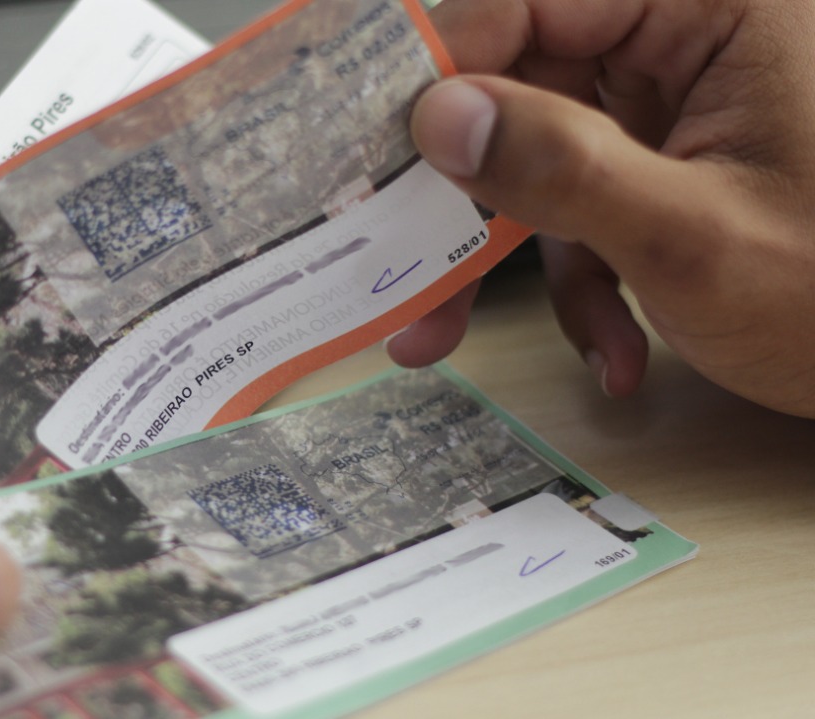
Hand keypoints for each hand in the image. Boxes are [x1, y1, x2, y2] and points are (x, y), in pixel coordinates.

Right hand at [391, 0, 814, 417]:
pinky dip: (575, 274)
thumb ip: (562, 168)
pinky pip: (578, 195)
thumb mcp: (695, 240)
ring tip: (456, 331)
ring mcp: (677, 99)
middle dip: (462, 191)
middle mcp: (690, 33)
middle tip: (397, 260)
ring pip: (535, 149)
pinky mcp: (669, 156)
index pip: (531, 2)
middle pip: (518, 80)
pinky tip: (610, 343)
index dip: (440, 73)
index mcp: (718, 3)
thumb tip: (440, 116)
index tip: (370, 154)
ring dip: (505, 252)